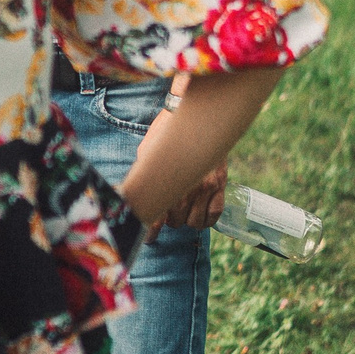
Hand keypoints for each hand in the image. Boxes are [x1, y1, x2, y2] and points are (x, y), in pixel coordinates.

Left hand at [140, 72, 224, 237]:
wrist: (194, 114)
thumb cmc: (165, 133)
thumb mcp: (147, 153)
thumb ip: (144, 177)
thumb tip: (133, 198)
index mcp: (167, 180)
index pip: (157, 215)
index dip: (150, 230)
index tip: (147, 239)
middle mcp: (188, 186)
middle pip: (176, 221)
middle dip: (169, 220)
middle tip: (167, 212)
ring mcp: (206, 186)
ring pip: (195, 222)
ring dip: (187, 221)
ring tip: (183, 212)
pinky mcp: (221, 184)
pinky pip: (215, 215)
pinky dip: (207, 220)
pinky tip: (200, 215)